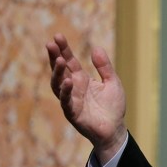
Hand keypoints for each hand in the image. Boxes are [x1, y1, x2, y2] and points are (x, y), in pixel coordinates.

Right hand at [46, 33, 126, 164]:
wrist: (115, 129)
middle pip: (60, 70)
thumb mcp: (112, 82)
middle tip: (50, 44)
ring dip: (57, 72)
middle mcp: (73, 88)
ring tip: (58, 60)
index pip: (69, 61)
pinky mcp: (73, 113)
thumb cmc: (113, 107)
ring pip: (58, 84)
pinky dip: (65, 91)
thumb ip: (104, 67)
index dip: (63, 49)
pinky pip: (66, 101)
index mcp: (81, 79)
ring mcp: (71, 100)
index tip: (57, 36)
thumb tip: (96, 48)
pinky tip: (67, 81)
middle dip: (54, 57)